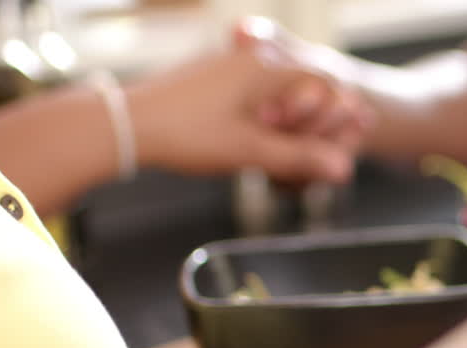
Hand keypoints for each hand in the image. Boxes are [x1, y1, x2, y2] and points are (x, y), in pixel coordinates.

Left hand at [125, 18, 370, 182]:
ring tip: (275, 156)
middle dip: (313, 125)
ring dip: (287, 127)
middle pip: (303, 89)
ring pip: (278, 95)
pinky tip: (251, 144)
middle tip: (306, 156)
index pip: (324, 84)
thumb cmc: (184, 133)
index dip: (336, 117)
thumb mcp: (250, 151)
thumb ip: (301, 157)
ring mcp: (228, 68)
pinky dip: (264, 122)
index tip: (331, 144)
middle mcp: (249, 59)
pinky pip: (253, 98)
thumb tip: (344, 168)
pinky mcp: (211, 82)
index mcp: (265, 68)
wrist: (123, 125)